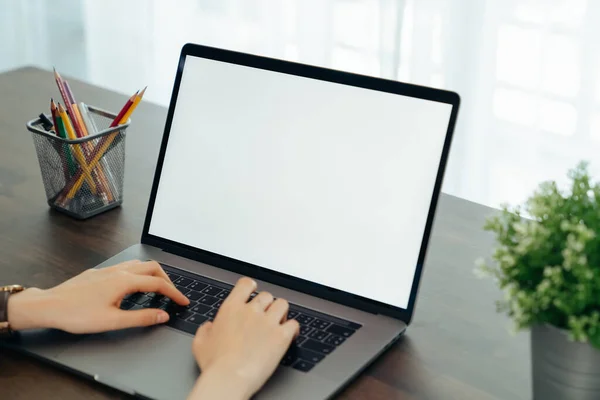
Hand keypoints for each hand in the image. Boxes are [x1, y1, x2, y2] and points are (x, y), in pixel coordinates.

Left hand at [8, 260, 188, 332]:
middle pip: (152, 268)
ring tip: (156, 289)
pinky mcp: (99, 273)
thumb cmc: (77, 314)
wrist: (49, 306)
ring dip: (152, 274)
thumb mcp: (113, 321)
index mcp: (125, 281)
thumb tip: (163, 315)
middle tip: (172, 294)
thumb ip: (141, 318)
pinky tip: (132, 287)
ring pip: (139, 265)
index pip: (158, 284)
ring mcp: (108, 270)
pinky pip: (126, 267)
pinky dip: (138, 274)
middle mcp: (118, 271)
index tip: (183, 301)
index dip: (174, 293)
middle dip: (167, 279)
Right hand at [188, 278, 298, 399]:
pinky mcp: (282, 336)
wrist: (229, 378)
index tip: (253, 291)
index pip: (245, 284)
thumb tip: (209, 327)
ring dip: (281, 313)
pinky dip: (293, 329)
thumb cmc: (214, 364)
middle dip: (267, 305)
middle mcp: (251, 311)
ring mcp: (268, 322)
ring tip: (278, 323)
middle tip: (264, 317)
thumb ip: (205, 330)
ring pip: (282, 304)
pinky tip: (289, 335)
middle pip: (266, 295)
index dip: (251, 287)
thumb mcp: (200, 343)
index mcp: (231, 308)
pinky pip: (294, 324)